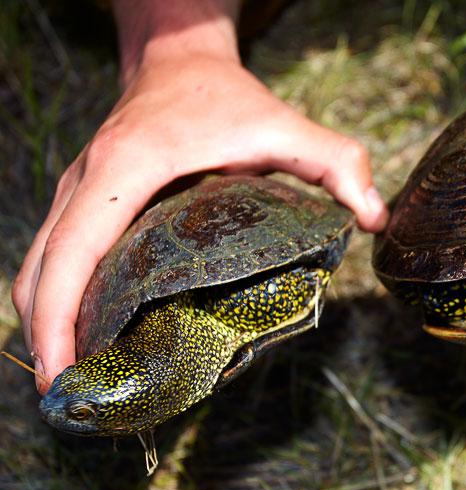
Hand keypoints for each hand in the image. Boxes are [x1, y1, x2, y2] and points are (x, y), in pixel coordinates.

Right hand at [13, 49, 386, 393]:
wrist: (182, 62)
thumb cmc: (229, 98)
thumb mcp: (287, 125)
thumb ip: (338, 162)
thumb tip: (375, 217)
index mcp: (126, 168)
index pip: (74, 248)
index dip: (59, 315)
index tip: (64, 372)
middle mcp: (86, 181)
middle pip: (41, 270)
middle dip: (48, 339)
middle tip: (71, 398)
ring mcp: (76, 191)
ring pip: (37, 266)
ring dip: (46, 325)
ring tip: (75, 381)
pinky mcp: (82, 201)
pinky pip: (53, 257)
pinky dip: (57, 300)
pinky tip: (85, 337)